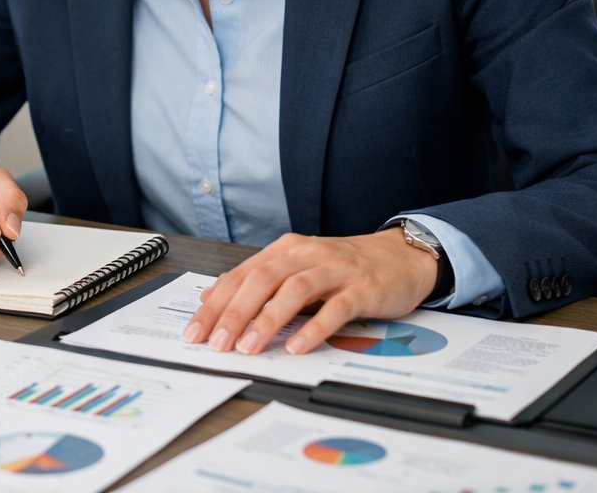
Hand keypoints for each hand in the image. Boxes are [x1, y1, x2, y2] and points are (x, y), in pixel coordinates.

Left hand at [182, 229, 438, 354]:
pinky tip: (297, 346)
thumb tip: (213, 298)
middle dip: (234, 312)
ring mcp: (335, 271)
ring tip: (248, 347)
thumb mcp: (298, 268)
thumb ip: (259, 281)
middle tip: (215, 342)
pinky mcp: (362, 289)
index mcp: (286, 250)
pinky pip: (335, 308)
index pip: (242, 275)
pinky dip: (313, 327)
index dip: (215, 303)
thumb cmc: (345, 267)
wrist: (401, 256)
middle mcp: (306, 255)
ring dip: (267, 320)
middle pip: (262, 280)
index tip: (194, 330)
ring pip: (294, 290)